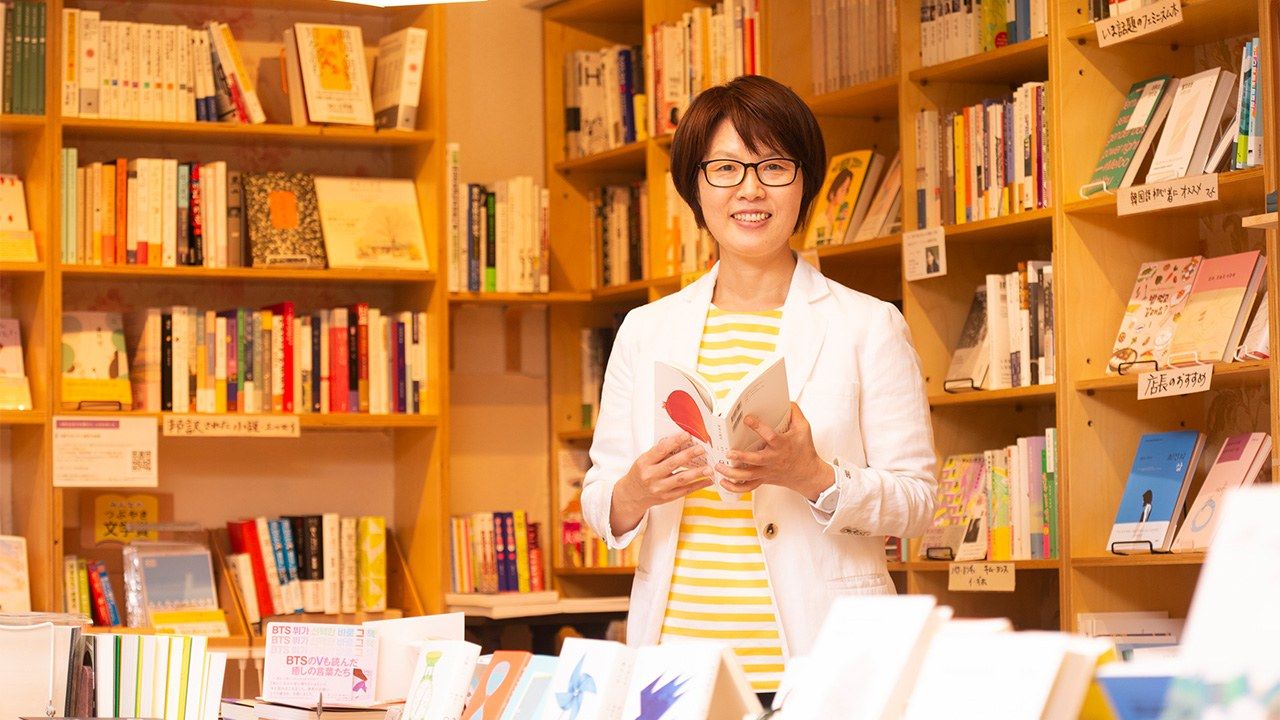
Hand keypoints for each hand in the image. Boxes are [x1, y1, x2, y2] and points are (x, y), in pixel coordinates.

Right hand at [610, 433, 714, 534]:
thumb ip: (659, 452)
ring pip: (681, 479)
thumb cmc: (641, 473)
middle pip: (673, 464)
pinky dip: (698, 486)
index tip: (687, 435)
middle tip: (701, 449)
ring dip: (697, 473)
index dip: (675, 441)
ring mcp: (659, 488)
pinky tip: (707, 480)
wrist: (632, 494)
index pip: (661, 450)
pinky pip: (685, 491)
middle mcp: (651, 476)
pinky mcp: (667, 498)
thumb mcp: (644, 460)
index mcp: (644, 463)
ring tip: (709, 468)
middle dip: (689, 455)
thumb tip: (678, 441)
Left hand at [716, 402, 832, 499]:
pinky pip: (747, 487)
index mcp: (782, 445)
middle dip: (741, 458)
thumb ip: (795, 413)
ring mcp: (766, 471)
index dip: (759, 427)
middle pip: (755, 461)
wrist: (808, 474)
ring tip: (719, 466)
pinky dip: (734, 487)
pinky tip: (723, 482)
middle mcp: (772, 460)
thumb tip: (785, 401)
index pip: (771, 437)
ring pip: (748, 476)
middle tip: (729, 453)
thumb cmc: (804, 450)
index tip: (748, 419)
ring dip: (731, 473)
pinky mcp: (762, 479)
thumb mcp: (803, 428)